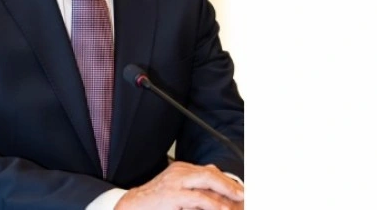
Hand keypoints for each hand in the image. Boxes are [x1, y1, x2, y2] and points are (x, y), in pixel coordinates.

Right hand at [116, 162, 244, 209]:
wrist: (132, 206)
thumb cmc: (154, 202)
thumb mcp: (176, 192)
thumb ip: (193, 192)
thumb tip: (215, 198)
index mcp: (181, 169)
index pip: (209, 170)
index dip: (226, 180)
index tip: (239, 190)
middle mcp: (179, 172)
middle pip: (210, 172)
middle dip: (229, 183)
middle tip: (244, 193)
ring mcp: (175, 182)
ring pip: (207, 180)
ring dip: (226, 190)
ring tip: (239, 199)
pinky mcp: (172, 195)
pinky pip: (197, 197)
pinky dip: (213, 203)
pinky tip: (222, 208)